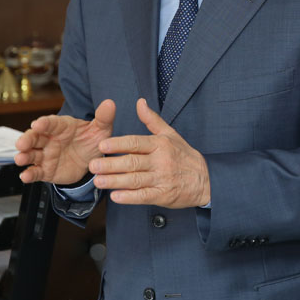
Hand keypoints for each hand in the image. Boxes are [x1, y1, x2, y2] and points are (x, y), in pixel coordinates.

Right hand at [14, 99, 115, 184]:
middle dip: (27, 139)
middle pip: (34, 137)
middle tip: (21, 144)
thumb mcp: (101, 130)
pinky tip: (25, 177)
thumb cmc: (91, 140)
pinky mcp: (45, 170)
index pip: (50, 123)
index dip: (44, 123)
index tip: (38, 124)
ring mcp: (45, 155)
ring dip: (24, 156)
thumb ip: (104, 118)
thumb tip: (110, 103)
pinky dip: (29, 174)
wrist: (91, 161)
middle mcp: (49, 139)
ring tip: (20, 159)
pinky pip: (36, 172)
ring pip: (31, 154)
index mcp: (61, 126)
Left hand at [88, 98, 210, 207]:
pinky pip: (144, 196)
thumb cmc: (184, 156)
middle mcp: (161, 161)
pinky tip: (115, 196)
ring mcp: (162, 179)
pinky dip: (129, 197)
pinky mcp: (163, 195)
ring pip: (135, 180)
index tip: (102, 145)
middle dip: (111, 164)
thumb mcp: (171, 134)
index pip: (136, 143)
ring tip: (98, 181)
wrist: (205, 180)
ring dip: (115, 181)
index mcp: (160, 144)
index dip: (118, 144)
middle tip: (93, 165)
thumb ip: (152, 120)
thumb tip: (139, 102)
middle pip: (132, 162)